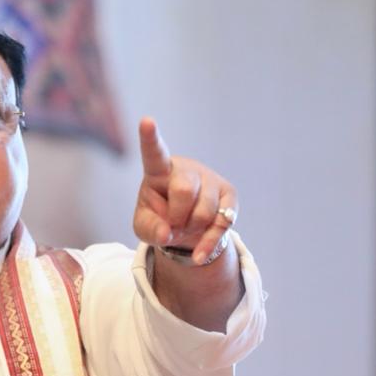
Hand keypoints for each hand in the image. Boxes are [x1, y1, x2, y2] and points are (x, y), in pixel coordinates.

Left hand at [133, 117, 236, 264]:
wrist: (186, 227)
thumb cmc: (159, 218)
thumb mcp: (145, 227)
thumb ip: (150, 229)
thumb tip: (167, 234)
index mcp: (159, 170)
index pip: (154, 153)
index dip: (150, 138)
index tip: (146, 121)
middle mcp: (187, 169)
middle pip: (184, 190)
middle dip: (176, 216)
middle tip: (172, 223)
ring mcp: (211, 179)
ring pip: (205, 211)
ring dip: (192, 229)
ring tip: (185, 226)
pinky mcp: (230, 194)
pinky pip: (223, 223)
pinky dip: (208, 243)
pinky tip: (198, 254)